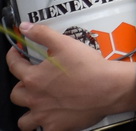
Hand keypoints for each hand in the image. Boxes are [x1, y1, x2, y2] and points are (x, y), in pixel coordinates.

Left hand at [7, 23, 133, 130]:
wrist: (109, 87)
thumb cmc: (89, 67)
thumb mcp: (65, 44)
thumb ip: (42, 34)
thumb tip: (25, 27)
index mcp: (34, 77)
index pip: (14, 65)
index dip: (13, 56)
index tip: (15, 53)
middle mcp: (34, 98)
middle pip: (17, 94)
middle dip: (22, 87)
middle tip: (34, 81)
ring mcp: (44, 115)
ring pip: (24, 121)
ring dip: (29, 112)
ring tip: (39, 105)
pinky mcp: (57, 127)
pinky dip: (46, 125)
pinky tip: (54, 118)